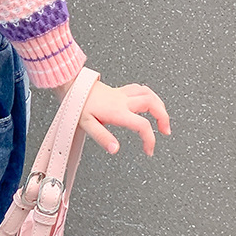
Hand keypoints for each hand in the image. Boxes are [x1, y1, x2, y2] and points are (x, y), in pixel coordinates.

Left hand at [54, 78, 170, 156]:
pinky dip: (148, 95)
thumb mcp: (86, 124)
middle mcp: (123, 100)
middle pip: (152, 103)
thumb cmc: (77, 103)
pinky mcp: (117, 90)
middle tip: (165, 131)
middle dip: (164, 117)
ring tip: (162, 117)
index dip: (150, 140)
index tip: (148, 150)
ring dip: (159, 105)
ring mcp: (121, 94)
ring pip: (148, 93)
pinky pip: (138, 88)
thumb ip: (102, 137)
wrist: (70, 84)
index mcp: (118, 111)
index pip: (143, 125)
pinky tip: (148, 102)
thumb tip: (115, 149)